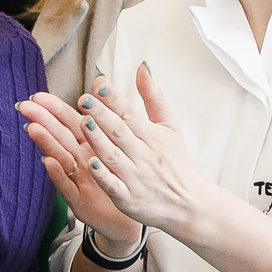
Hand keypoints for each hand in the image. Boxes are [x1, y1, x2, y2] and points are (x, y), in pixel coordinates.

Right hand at [20, 88, 144, 256]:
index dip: (54, 109)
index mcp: (89, 145)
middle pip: (59, 137)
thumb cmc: (119, 180)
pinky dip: (59, 175)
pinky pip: (68, 187)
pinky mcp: (80, 202)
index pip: (69, 122)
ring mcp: (77, 181)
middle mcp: (79, 161)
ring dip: (46, 144)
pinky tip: (49, 163)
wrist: (129, 217)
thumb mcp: (116, 147)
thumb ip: (108, 118)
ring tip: (33, 128)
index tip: (38, 96)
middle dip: (42, 121)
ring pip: (60, 158)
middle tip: (26, 106)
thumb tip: (102, 84)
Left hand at [29, 66, 211, 239]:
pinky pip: (114, 186)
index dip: (113, 98)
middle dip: (101, 115)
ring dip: (98, 140)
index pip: (130, 113)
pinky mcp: (128, 199)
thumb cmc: (176, 162)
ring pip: (114, 156)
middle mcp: (144, 155)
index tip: (99, 84)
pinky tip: (92, 164)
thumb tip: (142, 67)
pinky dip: (104, 176)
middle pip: (119, 132)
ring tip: (84, 123)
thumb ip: (154, 97)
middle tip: (84, 99)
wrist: (188, 204)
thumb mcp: (170, 127)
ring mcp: (135, 178)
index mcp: (153, 136)